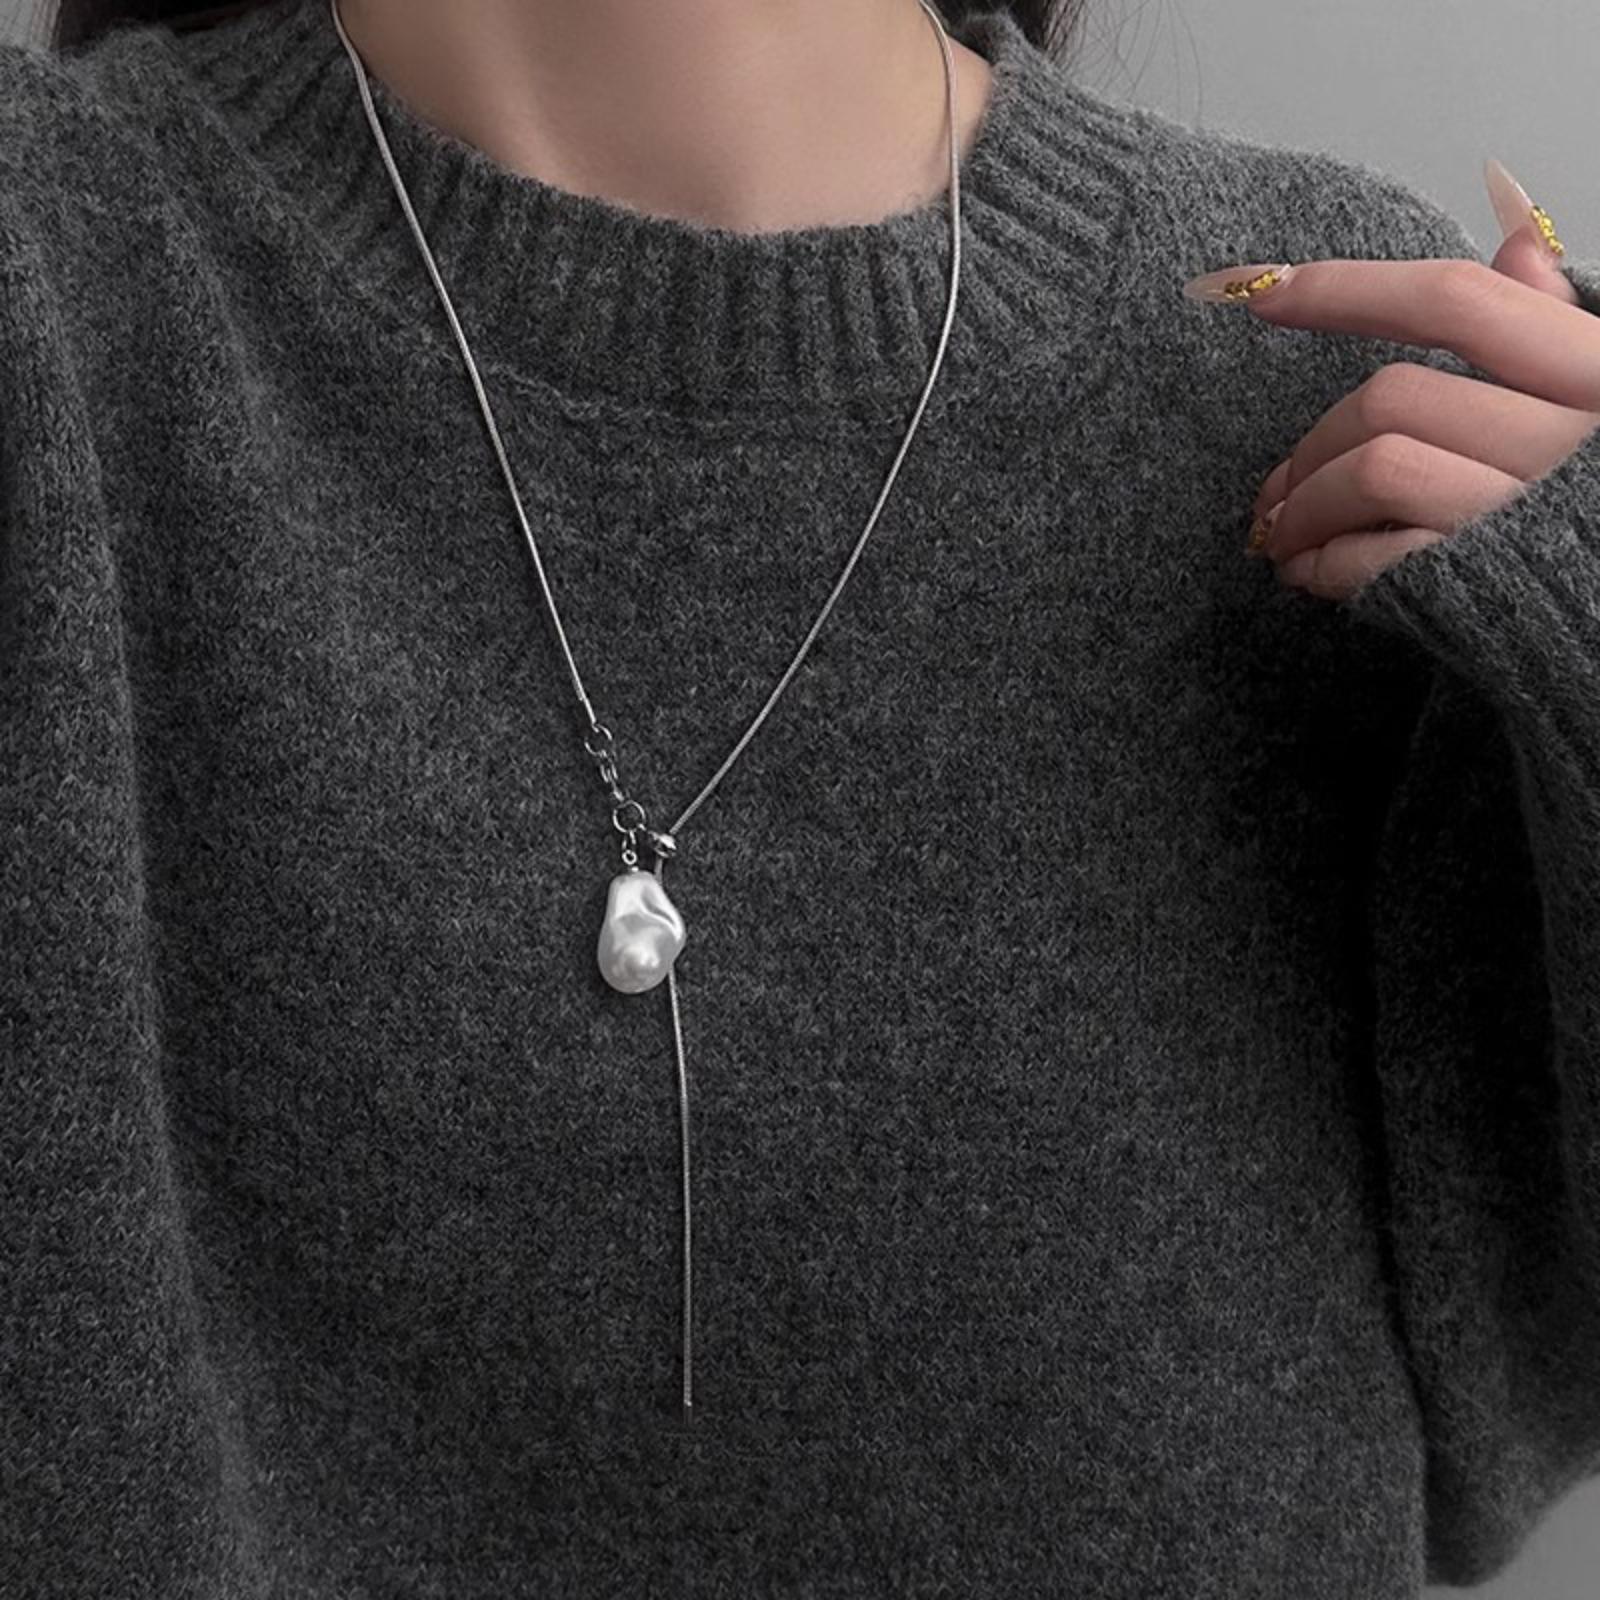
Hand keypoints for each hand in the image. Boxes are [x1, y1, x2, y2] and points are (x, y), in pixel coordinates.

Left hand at [1185, 192, 1599, 599]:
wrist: (1599, 610)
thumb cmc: (1589, 498)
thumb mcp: (1595, 393)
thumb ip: (1547, 324)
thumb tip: (1519, 241)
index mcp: (1590, 369)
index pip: (1453, 300)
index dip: (1346, 288)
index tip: (1259, 289)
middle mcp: (1562, 434)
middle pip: (1390, 397)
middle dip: (1312, 444)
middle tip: (1276, 488)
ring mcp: (1517, 508)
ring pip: (1371, 470)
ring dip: (1302, 507)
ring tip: (1281, 531)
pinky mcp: (1474, 577)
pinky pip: (1368, 555)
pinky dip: (1321, 562)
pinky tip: (1306, 569)